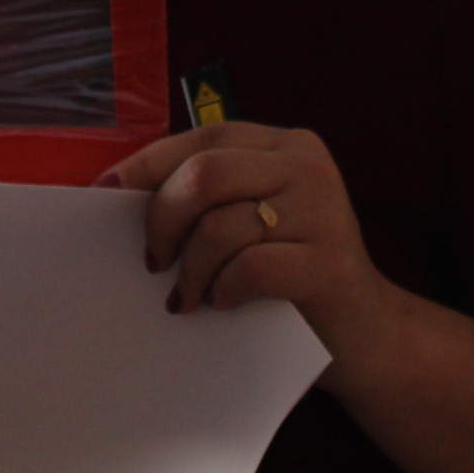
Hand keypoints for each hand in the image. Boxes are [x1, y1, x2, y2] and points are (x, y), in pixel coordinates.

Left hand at [101, 122, 405, 385]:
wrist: (367, 334)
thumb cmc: (293, 274)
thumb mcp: (259, 219)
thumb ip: (214, 197)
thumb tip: (123, 194)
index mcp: (286, 145)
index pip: (203, 138)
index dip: (148, 163)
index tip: (106, 192)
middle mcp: (307, 167)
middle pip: (205, 174)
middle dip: (163, 218)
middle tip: (154, 260)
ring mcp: (322, 213)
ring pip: (221, 225)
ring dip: (190, 268)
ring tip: (188, 297)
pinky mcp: (326, 263)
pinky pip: (249, 268)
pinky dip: (223, 289)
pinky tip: (223, 303)